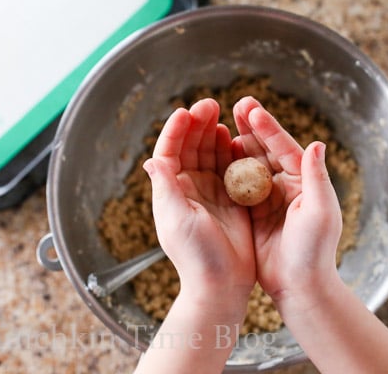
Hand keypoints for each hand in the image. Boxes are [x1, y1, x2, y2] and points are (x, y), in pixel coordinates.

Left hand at [143, 98, 254, 304]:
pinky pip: (230, 167)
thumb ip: (166, 187)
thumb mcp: (175, 218)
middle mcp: (189, 188)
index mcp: (171, 191)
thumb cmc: (196, 254)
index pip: (168, 152)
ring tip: (221, 115)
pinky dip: (231, 151)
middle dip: (197, 124)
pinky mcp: (231, 198)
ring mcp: (211, 191)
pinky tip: (235, 138)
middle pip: (190, 147)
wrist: (222, 281)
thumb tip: (152, 159)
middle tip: (209, 105)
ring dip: (213, 133)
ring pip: (210, 154)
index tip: (185, 112)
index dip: (175, 131)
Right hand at [232, 96, 342, 300]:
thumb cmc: (314, 250)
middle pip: (267, 150)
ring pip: (251, 163)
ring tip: (223, 124)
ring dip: (239, 143)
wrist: (300, 284)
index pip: (285, 147)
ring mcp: (270, 198)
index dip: (268, 127)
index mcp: (305, 181)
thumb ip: (317, 178)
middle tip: (237, 105)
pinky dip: (229, 168)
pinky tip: (217, 155)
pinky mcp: (255, 211)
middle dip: (252, 127)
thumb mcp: (320, 212)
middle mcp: (288, 185)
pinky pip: (239, 184)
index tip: (251, 109)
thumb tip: (317, 144)